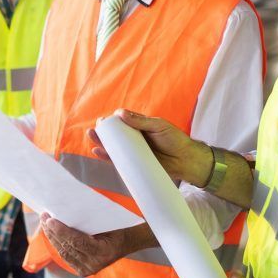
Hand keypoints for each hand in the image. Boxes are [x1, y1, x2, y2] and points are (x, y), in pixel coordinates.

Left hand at [41, 213, 154, 276]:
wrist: (129, 240)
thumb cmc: (118, 226)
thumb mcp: (105, 221)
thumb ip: (87, 221)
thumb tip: (64, 213)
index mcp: (103, 252)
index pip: (76, 241)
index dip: (61, 230)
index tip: (50, 219)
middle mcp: (95, 264)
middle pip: (67, 247)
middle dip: (53, 232)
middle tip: (44, 217)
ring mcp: (89, 270)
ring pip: (64, 253)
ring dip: (52, 238)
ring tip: (45, 224)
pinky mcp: (84, 271)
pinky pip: (66, 257)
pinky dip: (58, 245)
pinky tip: (52, 234)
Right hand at [87, 109, 211, 184]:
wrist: (186, 160)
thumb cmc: (175, 140)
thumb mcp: (159, 126)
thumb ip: (141, 121)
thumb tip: (120, 114)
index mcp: (141, 126)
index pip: (123, 121)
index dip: (112, 121)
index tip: (104, 120)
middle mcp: (135, 138)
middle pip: (115, 134)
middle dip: (103, 132)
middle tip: (94, 130)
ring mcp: (134, 151)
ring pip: (114, 147)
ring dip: (101, 143)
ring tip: (92, 138)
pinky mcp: (135, 164)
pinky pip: (119, 161)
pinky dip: (107, 157)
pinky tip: (98, 153)